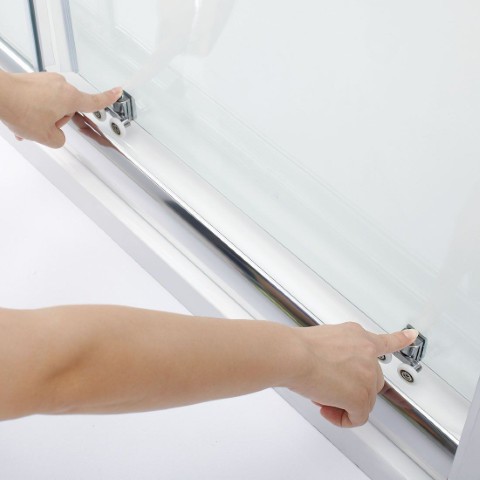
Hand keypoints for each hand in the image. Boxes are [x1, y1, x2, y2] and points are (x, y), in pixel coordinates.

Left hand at [0, 71, 121, 147]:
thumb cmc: (20, 109)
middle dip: (56, 121)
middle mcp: (60, 85)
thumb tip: (56, 135)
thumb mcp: (46, 137)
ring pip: (52, 105)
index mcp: (70, 98)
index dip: (108, 98)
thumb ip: (60, 140)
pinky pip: (40, 98)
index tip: (118, 91)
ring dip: (42, 116)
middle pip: (67, 110)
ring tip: (28, 122)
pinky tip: (22, 115)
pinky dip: (33, 108)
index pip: (95, 101)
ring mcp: (46, 80)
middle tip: (42, 127)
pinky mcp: (34, 79)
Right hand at [287, 323, 417, 426]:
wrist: (293, 355)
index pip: (385, 340)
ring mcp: (367, 375)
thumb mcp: (322, 340)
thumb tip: (330, 372)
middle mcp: (367, 352)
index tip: (412, 335)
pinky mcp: (362, 397)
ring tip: (321, 394)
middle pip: (372, 380)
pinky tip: (326, 408)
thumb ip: (336, 354)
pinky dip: (341, 418)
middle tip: (329, 388)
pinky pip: (356, 417)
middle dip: (352, 387)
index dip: (400, 339)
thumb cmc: (296, 347)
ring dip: (342, 402)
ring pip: (363, 400)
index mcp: (356, 335)